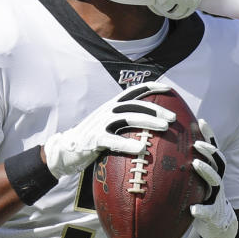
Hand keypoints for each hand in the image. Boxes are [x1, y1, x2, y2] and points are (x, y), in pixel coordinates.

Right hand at [43, 82, 174, 177]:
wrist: (65, 151)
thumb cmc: (93, 140)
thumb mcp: (109, 126)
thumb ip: (125, 123)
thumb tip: (150, 127)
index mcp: (112, 106)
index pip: (134, 91)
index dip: (151, 87)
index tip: (169, 89)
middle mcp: (108, 111)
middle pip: (135, 105)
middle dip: (156, 109)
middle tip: (173, 118)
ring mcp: (100, 123)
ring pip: (128, 117)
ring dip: (148, 121)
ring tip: (165, 128)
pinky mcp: (93, 139)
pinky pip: (113, 140)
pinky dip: (128, 144)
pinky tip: (141, 148)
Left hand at [190, 118, 238, 237]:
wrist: (219, 226)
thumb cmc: (203, 198)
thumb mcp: (199, 181)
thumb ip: (190, 166)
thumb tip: (168, 146)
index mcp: (213, 172)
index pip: (213, 150)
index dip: (209, 135)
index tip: (200, 121)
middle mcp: (217, 182)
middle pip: (217, 162)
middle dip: (209, 151)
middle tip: (196, 143)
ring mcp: (217, 197)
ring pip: (215, 182)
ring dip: (206, 171)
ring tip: (195, 164)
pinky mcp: (213, 215)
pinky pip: (208, 211)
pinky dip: (201, 209)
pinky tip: (193, 208)